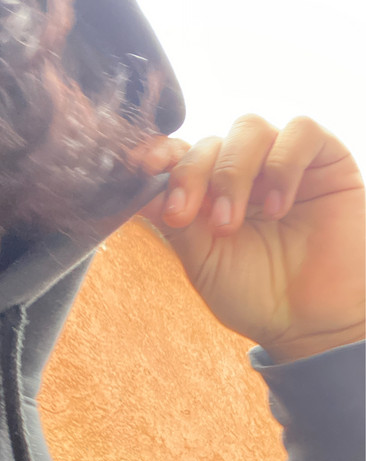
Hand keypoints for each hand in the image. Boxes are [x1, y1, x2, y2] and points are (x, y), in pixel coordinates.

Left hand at [138, 115, 364, 362]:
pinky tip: (278, 207)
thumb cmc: (257, 297)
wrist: (312, 323)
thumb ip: (178, 225)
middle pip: (209, 142)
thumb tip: (143, 191)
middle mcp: (243, 175)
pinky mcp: (325, 162)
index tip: (144, 166)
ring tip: (230, 223)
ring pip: (248, 129)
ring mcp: (282, 165)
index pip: (181, 156)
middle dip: (191, 173)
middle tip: (186, 214)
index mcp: (209, 195)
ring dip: (231, 172)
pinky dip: (282, 164)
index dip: (161, 153)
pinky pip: (301, 132)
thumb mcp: (205, 263)